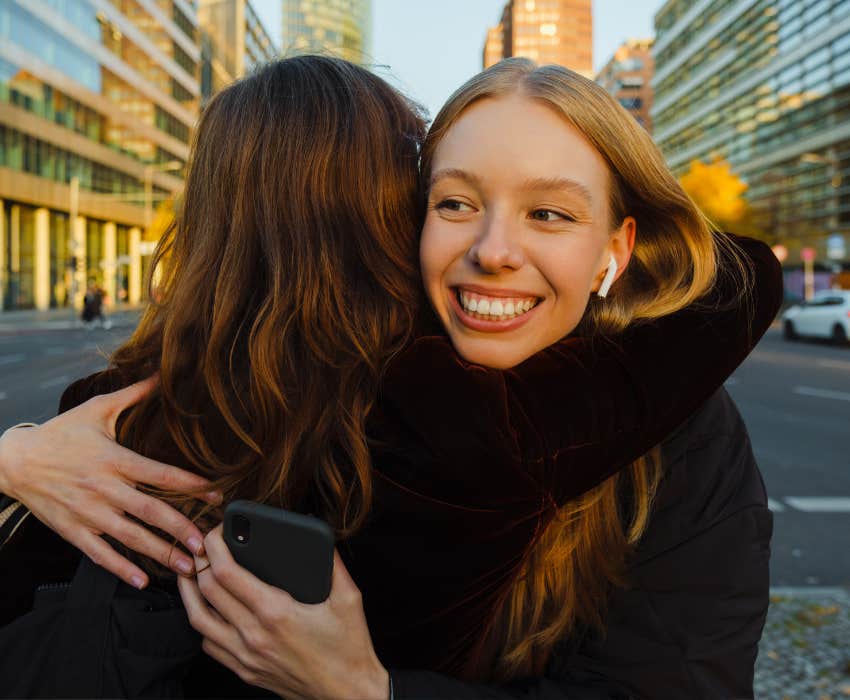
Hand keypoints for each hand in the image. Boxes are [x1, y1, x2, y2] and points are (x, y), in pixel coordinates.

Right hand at [0, 376, 221, 588]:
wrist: (14, 461)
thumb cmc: (60, 433)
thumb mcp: (96, 409)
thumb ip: (132, 394)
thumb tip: (160, 373)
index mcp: (114, 459)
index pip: (160, 474)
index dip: (190, 485)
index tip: (215, 494)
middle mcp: (104, 489)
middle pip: (149, 510)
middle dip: (180, 528)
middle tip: (205, 543)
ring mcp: (88, 513)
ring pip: (129, 537)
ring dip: (160, 553)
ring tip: (187, 567)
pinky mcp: (72, 530)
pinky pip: (100, 554)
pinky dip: (121, 569)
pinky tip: (143, 580)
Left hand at [178, 525, 388, 699]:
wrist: (348, 694)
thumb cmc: (349, 648)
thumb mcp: (349, 599)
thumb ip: (333, 562)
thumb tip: (321, 534)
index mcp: (276, 612)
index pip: (227, 572)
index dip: (215, 545)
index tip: (217, 530)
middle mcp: (253, 635)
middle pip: (207, 590)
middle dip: (200, 559)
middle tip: (203, 543)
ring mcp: (246, 656)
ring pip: (198, 619)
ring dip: (190, 591)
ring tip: (192, 571)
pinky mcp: (245, 671)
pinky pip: (209, 644)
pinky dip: (203, 621)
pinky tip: (210, 608)